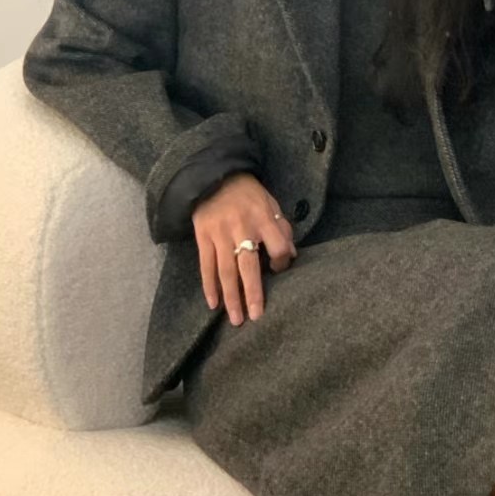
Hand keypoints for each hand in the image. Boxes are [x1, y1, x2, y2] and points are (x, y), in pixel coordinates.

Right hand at [191, 171, 296, 324]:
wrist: (214, 176)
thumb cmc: (247, 193)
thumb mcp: (270, 202)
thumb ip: (281, 227)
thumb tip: (292, 254)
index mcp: (263, 218)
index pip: (278, 247)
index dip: (281, 262)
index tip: (278, 269)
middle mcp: (241, 227)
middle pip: (248, 265)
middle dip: (253, 293)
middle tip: (256, 317)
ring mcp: (220, 233)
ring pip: (226, 270)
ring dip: (231, 297)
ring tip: (236, 319)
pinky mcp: (203, 236)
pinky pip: (206, 265)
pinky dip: (209, 286)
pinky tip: (214, 304)